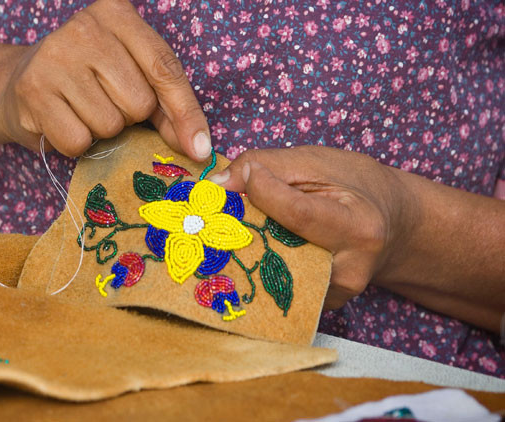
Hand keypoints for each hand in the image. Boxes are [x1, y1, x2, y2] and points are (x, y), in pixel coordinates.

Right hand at [0, 0, 210, 159]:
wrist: (16, 83)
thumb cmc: (86, 82)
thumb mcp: (129, 77)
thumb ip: (166, 106)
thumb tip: (196, 147)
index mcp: (118, 14)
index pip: (164, 69)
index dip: (185, 113)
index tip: (199, 148)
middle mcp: (86, 27)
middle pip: (139, 102)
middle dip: (127, 117)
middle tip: (102, 102)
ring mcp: (55, 55)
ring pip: (109, 124)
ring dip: (99, 131)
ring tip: (79, 110)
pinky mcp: (32, 89)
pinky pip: (78, 140)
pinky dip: (74, 144)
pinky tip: (60, 120)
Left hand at [209, 146, 418, 309]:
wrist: (395, 224)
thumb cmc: (355, 186)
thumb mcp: (318, 162)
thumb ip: (267, 165)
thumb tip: (217, 185)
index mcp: (357, 227)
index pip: (296, 213)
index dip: (261, 192)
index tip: (241, 176)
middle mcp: (349, 269)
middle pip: (277, 248)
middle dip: (241, 227)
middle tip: (217, 210)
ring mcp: (335, 293)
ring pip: (271, 270)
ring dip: (244, 246)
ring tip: (234, 226)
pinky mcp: (322, 304)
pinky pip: (279, 282)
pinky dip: (259, 261)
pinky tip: (253, 245)